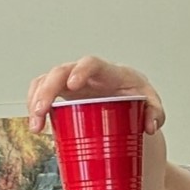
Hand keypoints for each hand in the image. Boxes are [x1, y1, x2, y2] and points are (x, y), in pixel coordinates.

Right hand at [26, 57, 164, 135]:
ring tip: (36, 126)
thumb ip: (155, 113)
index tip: (73, 85)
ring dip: (36, 101)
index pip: (91, 63)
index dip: (80, 71)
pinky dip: (34, 105)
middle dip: (47, 91)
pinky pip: (41, 91)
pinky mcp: (61, 92)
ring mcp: (70, 81)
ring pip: (45, 81)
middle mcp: (85, 73)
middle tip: (41, 112)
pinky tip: (36, 123)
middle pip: (60, 72)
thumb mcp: (150, 103)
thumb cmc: (136, 96)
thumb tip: (150, 126)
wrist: (126, 96)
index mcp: (107, 72)